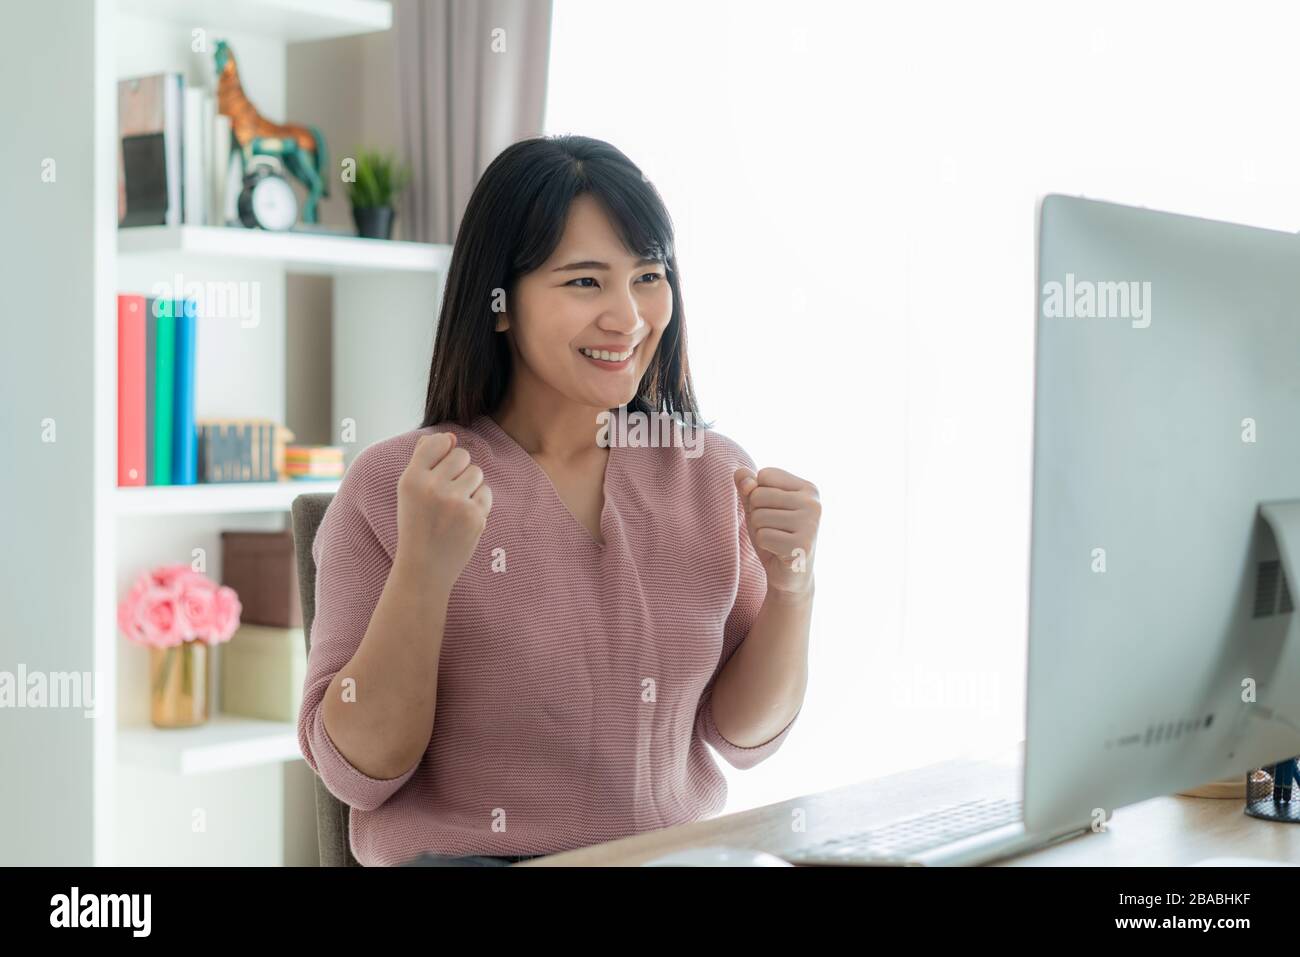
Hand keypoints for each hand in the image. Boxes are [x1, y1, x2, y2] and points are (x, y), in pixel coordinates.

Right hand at [396, 432, 492, 588]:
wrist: (424, 567)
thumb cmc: (416, 525)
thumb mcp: (409, 492)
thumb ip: (424, 460)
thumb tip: (449, 436)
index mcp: (411, 479)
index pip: (436, 442)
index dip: (443, 448)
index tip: (441, 463)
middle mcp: (432, 487)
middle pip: (461, 455)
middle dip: (459, 468)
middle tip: (448, 490)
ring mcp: (455, 502)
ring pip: (476, 472)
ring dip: (470, 485)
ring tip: (455, 505)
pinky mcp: (475, 516)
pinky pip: (486, 492)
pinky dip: (479, 502)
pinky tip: (464, 517)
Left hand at [733, 466, 819, 596]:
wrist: (790, 575)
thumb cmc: (775, 535)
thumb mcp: (758, 507)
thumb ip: (747, 486)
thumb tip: (742, 476)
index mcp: (808, 489)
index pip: (764, 475)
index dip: (758, 495)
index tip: (775, 512)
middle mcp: (813, 503)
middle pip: (758, 495)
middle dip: (757, 515)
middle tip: (775, 530)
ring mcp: (811, 524)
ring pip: (759, 516)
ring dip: (760, 531)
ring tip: (777, 540)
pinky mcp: (802, 545)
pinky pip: (763, 536)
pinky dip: (764, 545)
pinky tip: (779, 552)